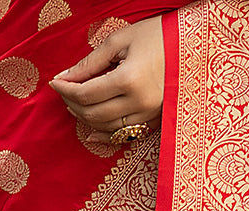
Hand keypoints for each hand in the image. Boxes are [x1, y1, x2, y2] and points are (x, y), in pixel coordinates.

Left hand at [50, 16, 163, 144]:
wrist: (192, 46)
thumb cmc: (157, 36)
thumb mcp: (120, 41)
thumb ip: (91, 62)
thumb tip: (66, 77)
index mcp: (130, 79)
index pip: (86, 93)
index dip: (66, 89)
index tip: (55, 82)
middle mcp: (139, 102)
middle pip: (93, 114)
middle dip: (73, 104)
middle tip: (63, 91)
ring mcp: (148, 115)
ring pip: (106, 128)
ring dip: (86, 119)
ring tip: (75, 105)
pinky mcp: (154, 121)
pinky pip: (125, 136)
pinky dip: (105, 136)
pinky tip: (90, 133)